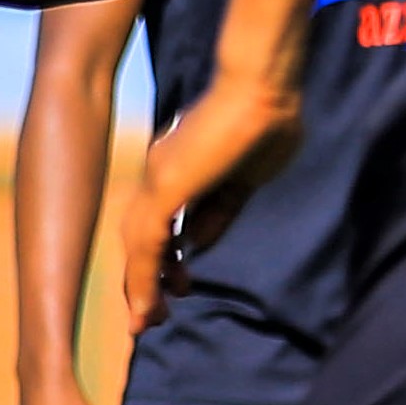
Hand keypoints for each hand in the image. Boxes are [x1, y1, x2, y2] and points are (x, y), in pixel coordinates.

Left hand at [117, 77, 299, 336]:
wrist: (265, 83)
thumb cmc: (267, 120)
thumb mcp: (243, 179)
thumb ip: (218, 211)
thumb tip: (195, 244)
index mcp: (178, 167)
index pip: (161, 223)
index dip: (164, 258)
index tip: (178, 285)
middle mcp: (160, 171)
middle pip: (142, 236)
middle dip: (147, 279)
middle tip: (154, 316)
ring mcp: (159, 176)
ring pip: (138, 245)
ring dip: (141, 286)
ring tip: (149, 321)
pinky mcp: (165, 184)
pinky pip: (146, 243)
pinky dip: (143, 277)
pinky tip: (147, 305)